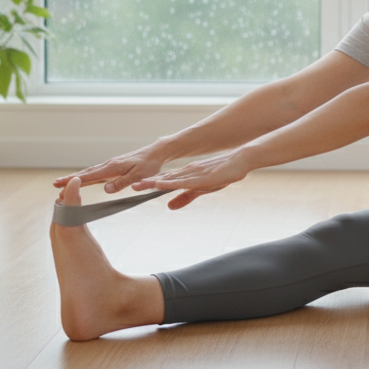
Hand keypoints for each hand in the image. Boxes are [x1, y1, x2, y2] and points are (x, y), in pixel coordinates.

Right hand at [53, 146, 166, 192]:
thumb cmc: (150, 164)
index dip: (74, 181)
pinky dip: (87, 176)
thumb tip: (106, 190)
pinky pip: (98, 173)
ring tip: (63, 183)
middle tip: (55, 184)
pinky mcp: (115, 167)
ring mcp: (111, 165)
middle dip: (70, 179)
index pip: (90, 176)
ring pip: (91, 172)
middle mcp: (109, 165)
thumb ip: (123, 183)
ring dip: (77, 178)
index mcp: (113, 167)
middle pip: (86, 173)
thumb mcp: (139, 176)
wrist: (156, 152)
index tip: (60, 184)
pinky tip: (83, 180)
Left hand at [131, 149, 255, 209]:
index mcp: (184, 175)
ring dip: (153, 183)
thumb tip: (168, 207)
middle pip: (162, 179)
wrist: (240, 161)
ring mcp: (193, 174)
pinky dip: (171, 183)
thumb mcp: (201, 189)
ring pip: (169, 179)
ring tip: (137, 186)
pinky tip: (161, 184)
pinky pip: (184, 181)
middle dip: (144, 183)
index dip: (147, 184)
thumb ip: (185, 197)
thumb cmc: (222, 174)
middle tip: (129, 186)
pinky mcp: (202, 177)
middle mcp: (185, 173)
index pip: (162, 181)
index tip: (131, 187)